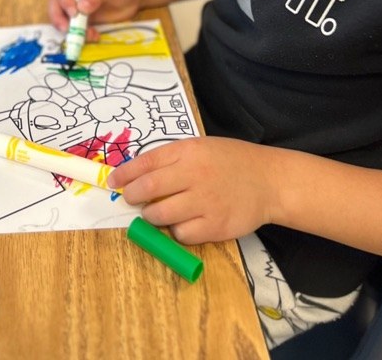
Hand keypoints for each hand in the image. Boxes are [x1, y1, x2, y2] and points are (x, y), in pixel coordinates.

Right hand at [47, 0, 144, 41]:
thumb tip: (82, 7)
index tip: (73, 12)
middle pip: (56, 3)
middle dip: (59, 18)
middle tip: (67, 30)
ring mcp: (74, 5)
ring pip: (63, 18)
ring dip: (71, 29)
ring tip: (89, 35)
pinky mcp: (80, 18)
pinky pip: (74, 28)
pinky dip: (81, 35)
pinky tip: (95, 36)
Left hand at [108, 137, 278, 244]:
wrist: (268, 181)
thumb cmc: (230, 161)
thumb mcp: (200, 147)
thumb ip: (171, 158)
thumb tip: (136, 174)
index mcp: (189, 151)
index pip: (146, 162)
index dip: (125, 174)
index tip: (113, 181)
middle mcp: (195, 175)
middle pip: (149, 189)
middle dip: (132, 196)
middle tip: (130, 199)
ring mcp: (206, 202)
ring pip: (161, 215)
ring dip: (151, 215)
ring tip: (155, 212)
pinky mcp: (216, 227)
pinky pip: (182, 234)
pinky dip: (175, 231)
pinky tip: (182, 222)